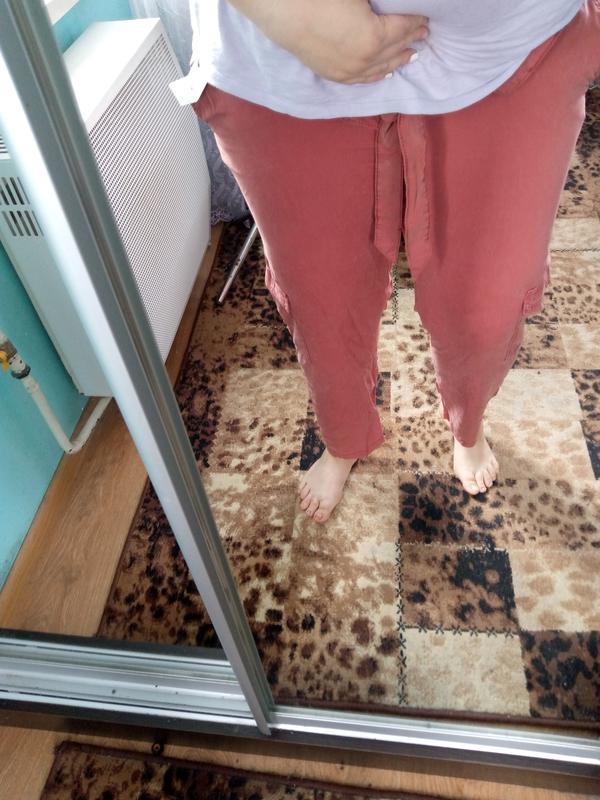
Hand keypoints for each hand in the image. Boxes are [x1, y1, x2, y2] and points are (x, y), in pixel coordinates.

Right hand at [226, 0, 428, 83]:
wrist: (284, 11)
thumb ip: (381, 5)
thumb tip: (394, 7)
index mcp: (373, 39)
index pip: (403, 29)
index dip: (416, 21)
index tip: (425, 17)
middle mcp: (364, 61)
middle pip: (395, 50)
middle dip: (411, 40)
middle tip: (424, 34)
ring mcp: (348, 71)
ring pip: (380, 69)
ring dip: (398, 60)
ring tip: (411, 54)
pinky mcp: (334, 74)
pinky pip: (362, 80)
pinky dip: (377, 75)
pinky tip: (385, 71)